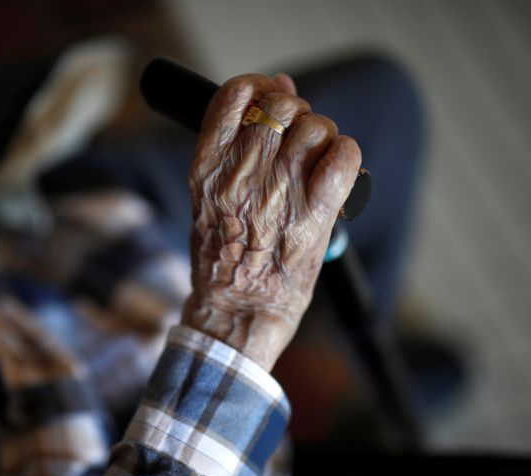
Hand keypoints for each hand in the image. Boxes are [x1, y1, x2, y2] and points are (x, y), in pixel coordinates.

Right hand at [181, 74, 360, 370]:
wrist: (236, 312)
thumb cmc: (223, 257)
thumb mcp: (209, 197)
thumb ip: (235, 144)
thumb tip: (277, 86)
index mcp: (207, 170)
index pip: (235, 95)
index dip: (259, 86)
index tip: (268, 98)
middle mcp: (239, 179)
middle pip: (281, 106)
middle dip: (296, 113)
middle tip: (296, 138)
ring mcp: (277, 198)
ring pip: (315, 128)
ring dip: (322, 137)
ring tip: (314, 162)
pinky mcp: (312, 221)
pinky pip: (343, 158)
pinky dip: (346, 155)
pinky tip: (336, 169)